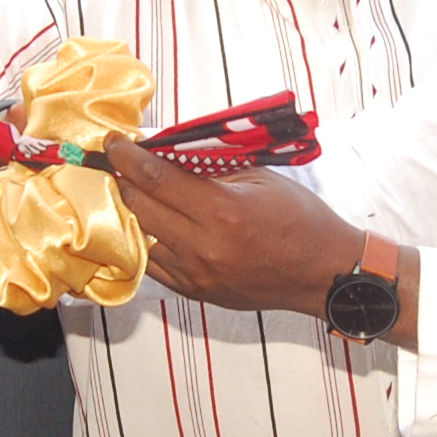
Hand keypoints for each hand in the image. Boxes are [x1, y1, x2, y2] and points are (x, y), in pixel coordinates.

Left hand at [107, 139, 359, 313]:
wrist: (323, 272)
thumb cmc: (300, 219)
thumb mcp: (258, 178)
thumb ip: (211, 167)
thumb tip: (167, 152)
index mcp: (223, 211)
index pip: (156, 178)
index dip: (127, 157)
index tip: (113, 144)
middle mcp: (204, 246)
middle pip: (140, 207)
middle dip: (124, 181)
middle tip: (120, 164)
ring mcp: (197, 274)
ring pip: (142, 238)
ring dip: (135, 212)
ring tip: (139, 193)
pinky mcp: (196, 292)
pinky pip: (154, 264)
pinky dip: (150, 241)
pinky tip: (156, 225)